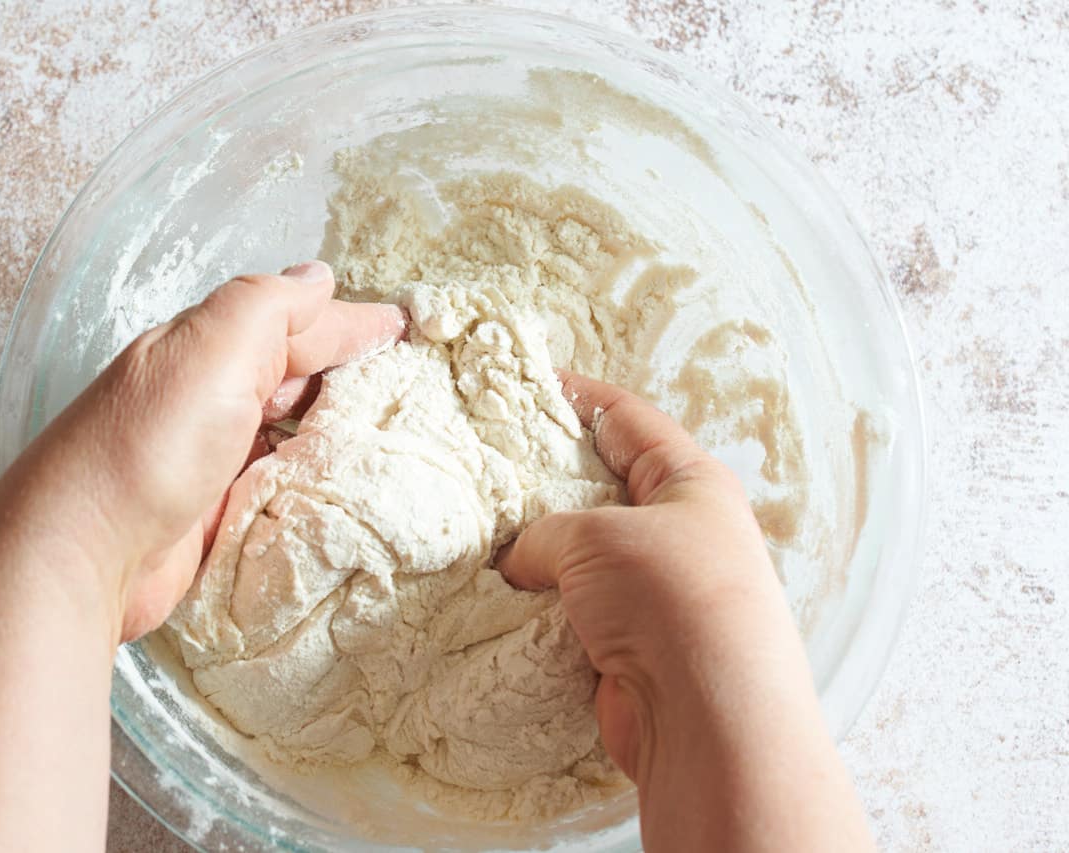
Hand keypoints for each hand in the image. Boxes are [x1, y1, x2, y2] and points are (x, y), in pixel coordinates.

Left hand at [0, 261, 405, 852]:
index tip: (407, 327)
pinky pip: (282, 489)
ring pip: (291, 434)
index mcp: (207, 349)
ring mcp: (213, 462)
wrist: (83, 555)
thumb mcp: (212, 348)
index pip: (295, 324)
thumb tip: (319, 277)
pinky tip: (351, 490)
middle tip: (415, 382)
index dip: (351, 323)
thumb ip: (269, 305)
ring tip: (397, 435)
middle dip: (351, 374)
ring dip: (338, 430)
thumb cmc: (151, 443)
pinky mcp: (217, 519)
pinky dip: (316, 482)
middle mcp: (210, 399)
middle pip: (294, 377)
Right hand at [498, 372, 872, 852]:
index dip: (576, 396)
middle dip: (542, 481)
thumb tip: (518, 559)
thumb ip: (545, 532)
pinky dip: (535, 606)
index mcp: (689, 483)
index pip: (626, 419)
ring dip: (533, 554)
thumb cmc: (670, 597)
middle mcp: (676, 532)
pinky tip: (492, 597)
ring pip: (577, 557)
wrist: (706, 719)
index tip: (523, 384)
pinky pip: (569, 611)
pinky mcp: (627, 645)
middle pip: (597, 489)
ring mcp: (651, 592)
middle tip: (481, 466)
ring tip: (473, 535)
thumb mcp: (599, 535)